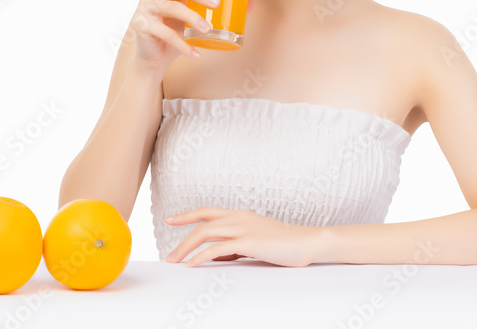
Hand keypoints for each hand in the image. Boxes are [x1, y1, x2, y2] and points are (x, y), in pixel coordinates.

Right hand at [131, 0, 219, 69]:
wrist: (154, 56)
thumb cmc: (176, 30)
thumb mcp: (196, 16)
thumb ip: (216, 8)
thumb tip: (250, 3)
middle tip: (217, 4)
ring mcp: (146, 7)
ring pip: (173, 9)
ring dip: (193, 19)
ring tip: (208, 30)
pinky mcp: (141, 25)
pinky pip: (166, 34)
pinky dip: (183, 46)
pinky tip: (196, 53)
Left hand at [164, 207, 320, 267]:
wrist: (306, 242)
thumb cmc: (284, 244)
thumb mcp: (255, 241)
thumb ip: (235, 245)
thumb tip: (216, 254)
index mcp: (240, 215)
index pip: (207, 212)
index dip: (187, 215)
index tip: (171, 220)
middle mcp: (238, 217)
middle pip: (201, 224)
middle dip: (182, 239)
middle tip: (170, 255)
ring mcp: (243, 228)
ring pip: (205, 233)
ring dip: (186, 248)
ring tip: (176, 261)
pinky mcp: (248, 241)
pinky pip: (218, 248)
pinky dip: (202, 256)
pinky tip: (193, 264)